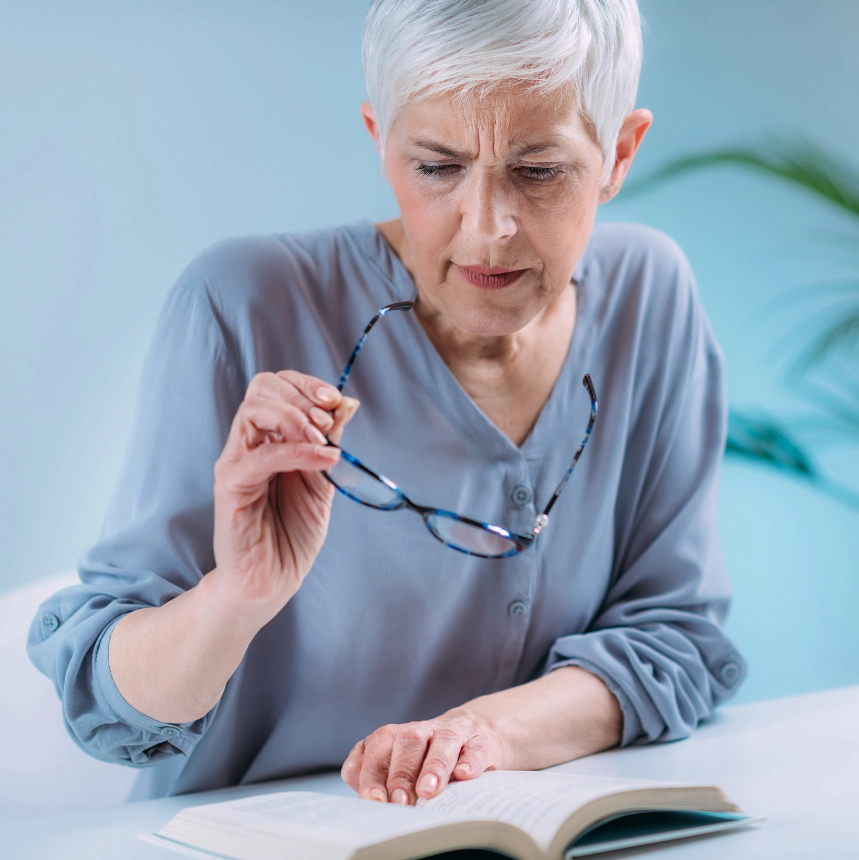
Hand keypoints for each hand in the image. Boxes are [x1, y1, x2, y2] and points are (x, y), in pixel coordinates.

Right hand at [211, 370, 358, 622]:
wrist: (273, 579)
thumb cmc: (293, 532)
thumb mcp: (323, 479)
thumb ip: (330, 442)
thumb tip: (347, 403)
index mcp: (269, 437)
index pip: (277, 386)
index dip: (307, 384)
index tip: (335, 400)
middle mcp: (248, 444)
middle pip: (262, 387)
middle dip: (302, 395)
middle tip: (328, 422)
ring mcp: (236, 462)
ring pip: (254, 410)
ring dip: (296, 418)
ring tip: (324, 442)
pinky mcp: (230, 486)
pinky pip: (261, 455)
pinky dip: (297, 452)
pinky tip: (324, 460)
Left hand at [341, 709, 506, 804]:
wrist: (475, 731)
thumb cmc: (427, 757)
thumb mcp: (399, 763)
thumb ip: (376, 775)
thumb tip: (364, 797)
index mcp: (395, 737)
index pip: (377, 749)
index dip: (373, 773)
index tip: (372, 799)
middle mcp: (421, 731)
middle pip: (407, 743)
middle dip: (401, 773)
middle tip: (399, 802)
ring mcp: (453, 733)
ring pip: (442, 742)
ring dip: (434, 766)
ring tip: (428, 790)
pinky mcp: (481, 741)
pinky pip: (476, 748)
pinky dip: (470, 760)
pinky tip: (464, 775)